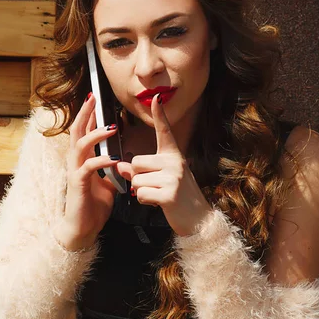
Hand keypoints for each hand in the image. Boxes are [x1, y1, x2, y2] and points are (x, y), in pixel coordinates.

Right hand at [56, 92, 121, 250]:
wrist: (83, 228)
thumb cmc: (93, 207)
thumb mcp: (107, 186)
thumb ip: (111, 173)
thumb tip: (122, 166)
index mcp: (83, 161)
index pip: (84, 132)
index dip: (89, 116)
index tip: (94, 100)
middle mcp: (76, 162)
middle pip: (76, 131)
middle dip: (85, 114)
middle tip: (92, 98)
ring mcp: (75, 172)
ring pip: (80, 145)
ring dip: (95, 134)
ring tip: (110, 128)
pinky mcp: (77, 184)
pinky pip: (87, 167)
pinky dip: (100, 161)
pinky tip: (113, 159)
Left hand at [116, 93, 211, 236]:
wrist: (198, 221)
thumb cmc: (176, 197)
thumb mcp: (159, 179)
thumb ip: (139, 170)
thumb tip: (119, 165)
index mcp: (173, 155)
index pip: (164, 132)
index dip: (159, 115)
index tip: (156, 97)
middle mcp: (175, 162)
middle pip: (136, 162)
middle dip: (138, 178)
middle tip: (156, 187)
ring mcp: (173, 177)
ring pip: (136, 180)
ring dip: (142, 191)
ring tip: (159, 196)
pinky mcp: (169, 193)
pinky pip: (140, 194)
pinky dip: (145, 202)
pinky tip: (159, 203)